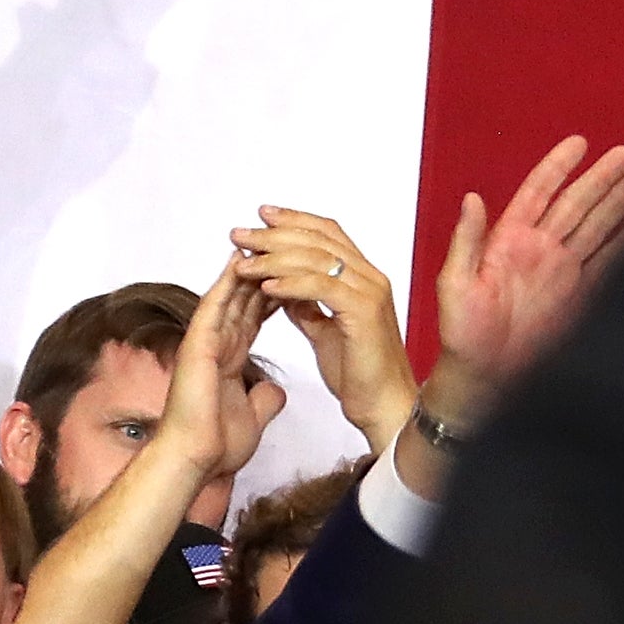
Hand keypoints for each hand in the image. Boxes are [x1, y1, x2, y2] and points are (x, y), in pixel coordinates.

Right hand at [155, 260, 285, 478]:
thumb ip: (263, 400)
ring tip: (263, 239)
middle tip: (281, 242)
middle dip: (264, 270)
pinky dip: (227, 283)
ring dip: (247, 267)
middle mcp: (216, 343)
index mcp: (229, 357)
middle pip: (245, 297)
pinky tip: (241, 261)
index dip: (276, 292)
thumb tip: (276, 393)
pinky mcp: (197, 345)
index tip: (297, 272)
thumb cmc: (216, 444)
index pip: (256, 315)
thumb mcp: (252, 417)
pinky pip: (214, 306)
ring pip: (230, 294)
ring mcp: (205, 341)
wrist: (194, 459)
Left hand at [231, 209, 417, 453]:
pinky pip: (320, 287)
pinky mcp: (363, 312)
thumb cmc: (359, 375)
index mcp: (363, 278)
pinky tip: (266, 286)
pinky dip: (290, 284)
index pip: (327, 234)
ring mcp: (369, 292)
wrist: (383, 407)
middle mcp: (369, 277)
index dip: (293, 221)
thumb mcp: (324, 332)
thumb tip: (282, 287)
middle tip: (241, 234)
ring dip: (273, 258)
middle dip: (274, 234)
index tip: (261, 217)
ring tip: (243, 263)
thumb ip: (307, 306)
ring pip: (316, 259)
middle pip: (318, 239)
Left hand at [433, 136, 623, 401]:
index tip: (579, 144)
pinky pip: (607, 263)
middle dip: (601, 178)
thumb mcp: (454, 283)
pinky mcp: (578, 295)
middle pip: (576, 203)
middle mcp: (540, 248)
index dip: (558, 166)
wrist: (485, 374)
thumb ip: (466, 241)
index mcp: (509, 239)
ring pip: (595, 226)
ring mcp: (561, 270)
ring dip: (617, 202)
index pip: (539, 191)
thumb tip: (472, 200)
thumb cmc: (463, 332)